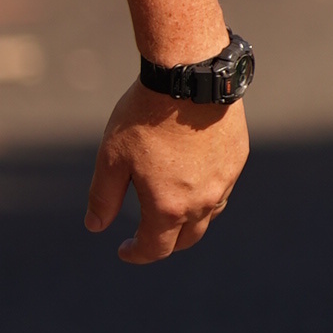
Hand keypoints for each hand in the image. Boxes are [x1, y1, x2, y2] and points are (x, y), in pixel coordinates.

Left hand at [83, 82, 248, 261]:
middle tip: (146, 236)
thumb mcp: (111, 159)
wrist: (190, 78)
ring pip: (209, 215)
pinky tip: (192, 181)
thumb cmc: (144, 118)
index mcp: (169, 207)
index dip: (136, 254)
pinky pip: (222, 189)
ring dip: (188, 221)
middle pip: (187, 239)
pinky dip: (206, 196)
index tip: (123, 249)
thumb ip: (103, 198)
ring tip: (169, 210)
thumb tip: (95, 227)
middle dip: (165, 243)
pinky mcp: (237, 160)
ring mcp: (225, 181)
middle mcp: (202, 201)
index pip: (155, 248)